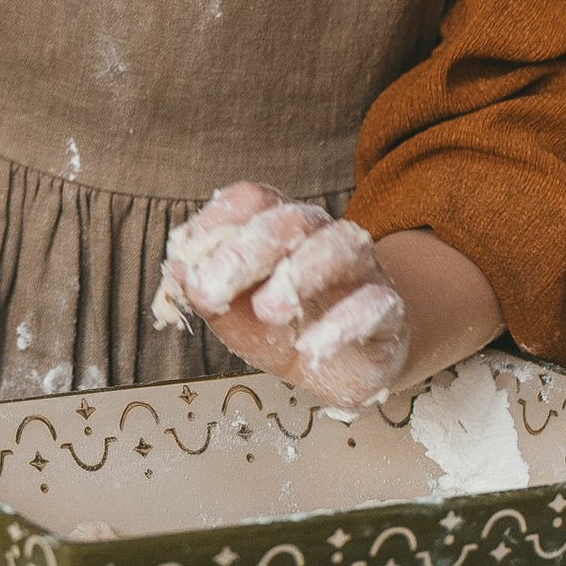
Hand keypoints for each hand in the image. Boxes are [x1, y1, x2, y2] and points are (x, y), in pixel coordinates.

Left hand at [157, 181, 411, 412]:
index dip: (216, 221)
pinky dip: (343, 325)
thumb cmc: (285, 330)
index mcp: (280, 226)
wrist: (348, 365)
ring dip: (300, 273)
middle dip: (246, 252)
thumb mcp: (239, 317)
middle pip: (290, 219)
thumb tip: (176, 270)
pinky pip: (376, 303)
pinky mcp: (388, 309)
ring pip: (339, 246)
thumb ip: (211, 296)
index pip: (252, 200)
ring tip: (268, 310)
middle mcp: (321, 236)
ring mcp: (360, 269)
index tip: (184, 255)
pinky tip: (312, 349)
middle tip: (210, 291)